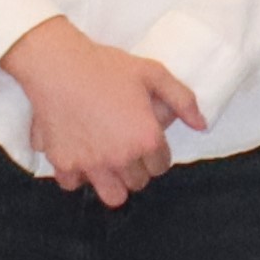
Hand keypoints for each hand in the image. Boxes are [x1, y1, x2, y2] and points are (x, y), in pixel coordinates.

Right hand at [0, 16, 202, 204]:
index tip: (145, 140)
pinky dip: (76, 175)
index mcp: (146, 139)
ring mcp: (91, 164)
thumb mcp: (153, 73)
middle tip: (125, 147)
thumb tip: (201, 125)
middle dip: (136, 168)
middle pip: (139, 182)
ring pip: (112, 195)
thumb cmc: (107, 67)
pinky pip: (73, 184)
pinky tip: (79, 156)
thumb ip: (183, 100)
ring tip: (106, 162)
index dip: (156, 153)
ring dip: (112, 182)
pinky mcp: (63, 163)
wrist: (58, 64)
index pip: (161, 166)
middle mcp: (121, 158)